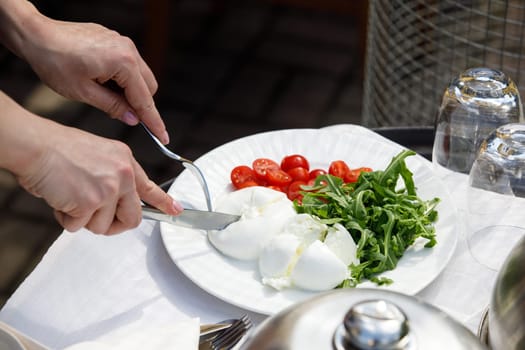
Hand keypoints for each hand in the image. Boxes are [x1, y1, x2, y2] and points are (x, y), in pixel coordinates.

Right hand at [16, 117, 181, 234]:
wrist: (36, 145)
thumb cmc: (58, 149)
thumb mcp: (98, 155)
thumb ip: (112, 177)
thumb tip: (114, 203)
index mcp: (125, 161)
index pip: (149, 187)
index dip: (163, 202)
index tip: (175, 211)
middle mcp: (123, 175)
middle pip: (131, 218)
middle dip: (113, 225)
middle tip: (95, 218)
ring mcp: (109, 189)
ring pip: (101, 226)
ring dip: (82, 219)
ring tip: (70, 197)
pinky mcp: (91, 202)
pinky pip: (78, 226)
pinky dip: (65, 218)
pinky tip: (60, 198)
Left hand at [21, 17, 169, 143]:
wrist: (35, 34)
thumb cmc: (54, 61)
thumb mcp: (84, 93)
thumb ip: (113, 107)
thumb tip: (132, 119)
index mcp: (124, 63)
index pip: (145, 100)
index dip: (154, 122)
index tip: (163, 137)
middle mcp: (128, 50)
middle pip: (149, 87)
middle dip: (139, 104)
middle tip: (121, 115)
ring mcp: (122, 43)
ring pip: (140, 76)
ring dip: (129, 91)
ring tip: (102, 93)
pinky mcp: (115, 41)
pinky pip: (129, 65)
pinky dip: (122, 79)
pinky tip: (101, 82)